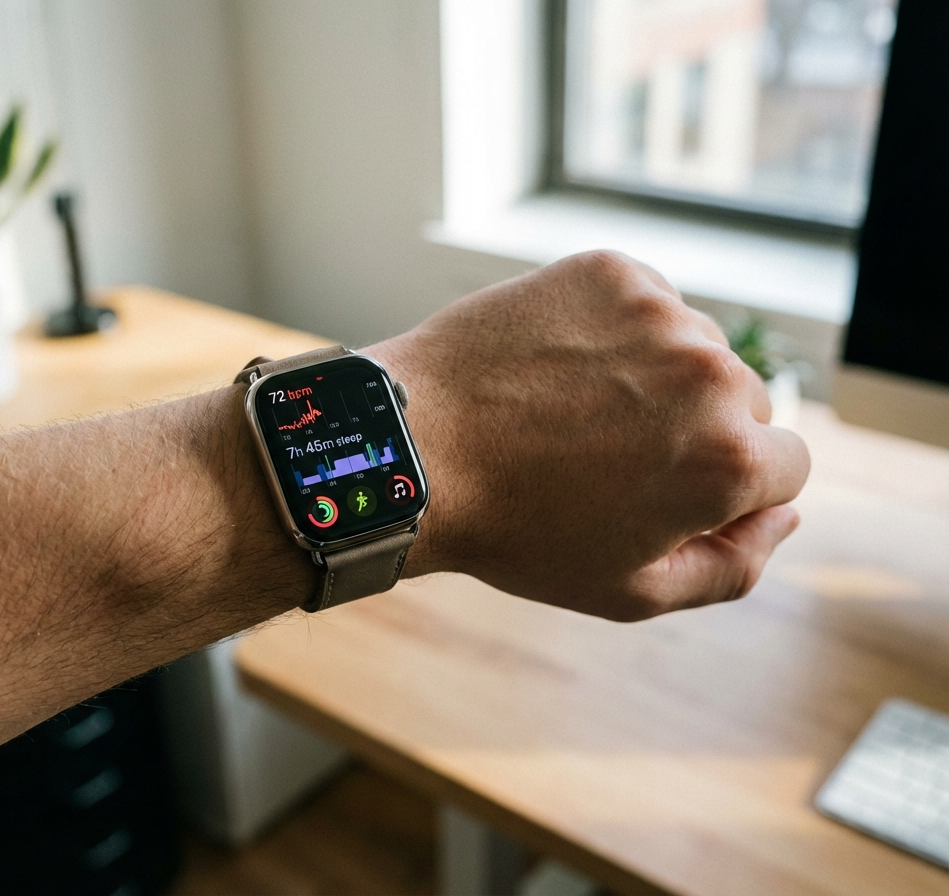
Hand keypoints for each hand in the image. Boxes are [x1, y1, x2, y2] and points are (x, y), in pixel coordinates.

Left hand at [372, 251, 809, 620]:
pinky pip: (648, 305)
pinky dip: (619, 333)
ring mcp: (659, 314)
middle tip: (612, 458)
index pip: (789, 467)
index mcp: (731, 460)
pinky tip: (561, 369)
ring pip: (697, 350)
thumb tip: (784, 514)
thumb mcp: (632, 591)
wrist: (413, 449)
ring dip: (660, 378)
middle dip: (699, 433)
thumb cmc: (516, 530)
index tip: (667, 494)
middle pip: (747, 405)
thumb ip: (735, 566)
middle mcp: (710, 376)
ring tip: (577, 413)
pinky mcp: (611, 271)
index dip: (731, 492)